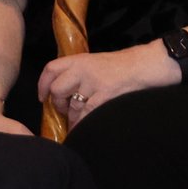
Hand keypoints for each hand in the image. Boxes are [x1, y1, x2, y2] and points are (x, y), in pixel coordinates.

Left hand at [36, 44, 169, 128]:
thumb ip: (78, 73)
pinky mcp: (104, 95)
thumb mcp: (95, 62)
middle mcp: (82, 70)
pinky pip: (86, 114)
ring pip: (72, 104)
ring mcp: (93, 83)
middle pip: (57, 89)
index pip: (51, 69)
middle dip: (58, 103)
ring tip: (76, 121)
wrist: (145, 65)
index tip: (42, 97)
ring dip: (72, 116)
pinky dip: (81, 123)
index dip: (42, 84)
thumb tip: (65, 91)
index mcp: (79, 59)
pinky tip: (81, 129)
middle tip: (63, 110)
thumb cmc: (122, 65)